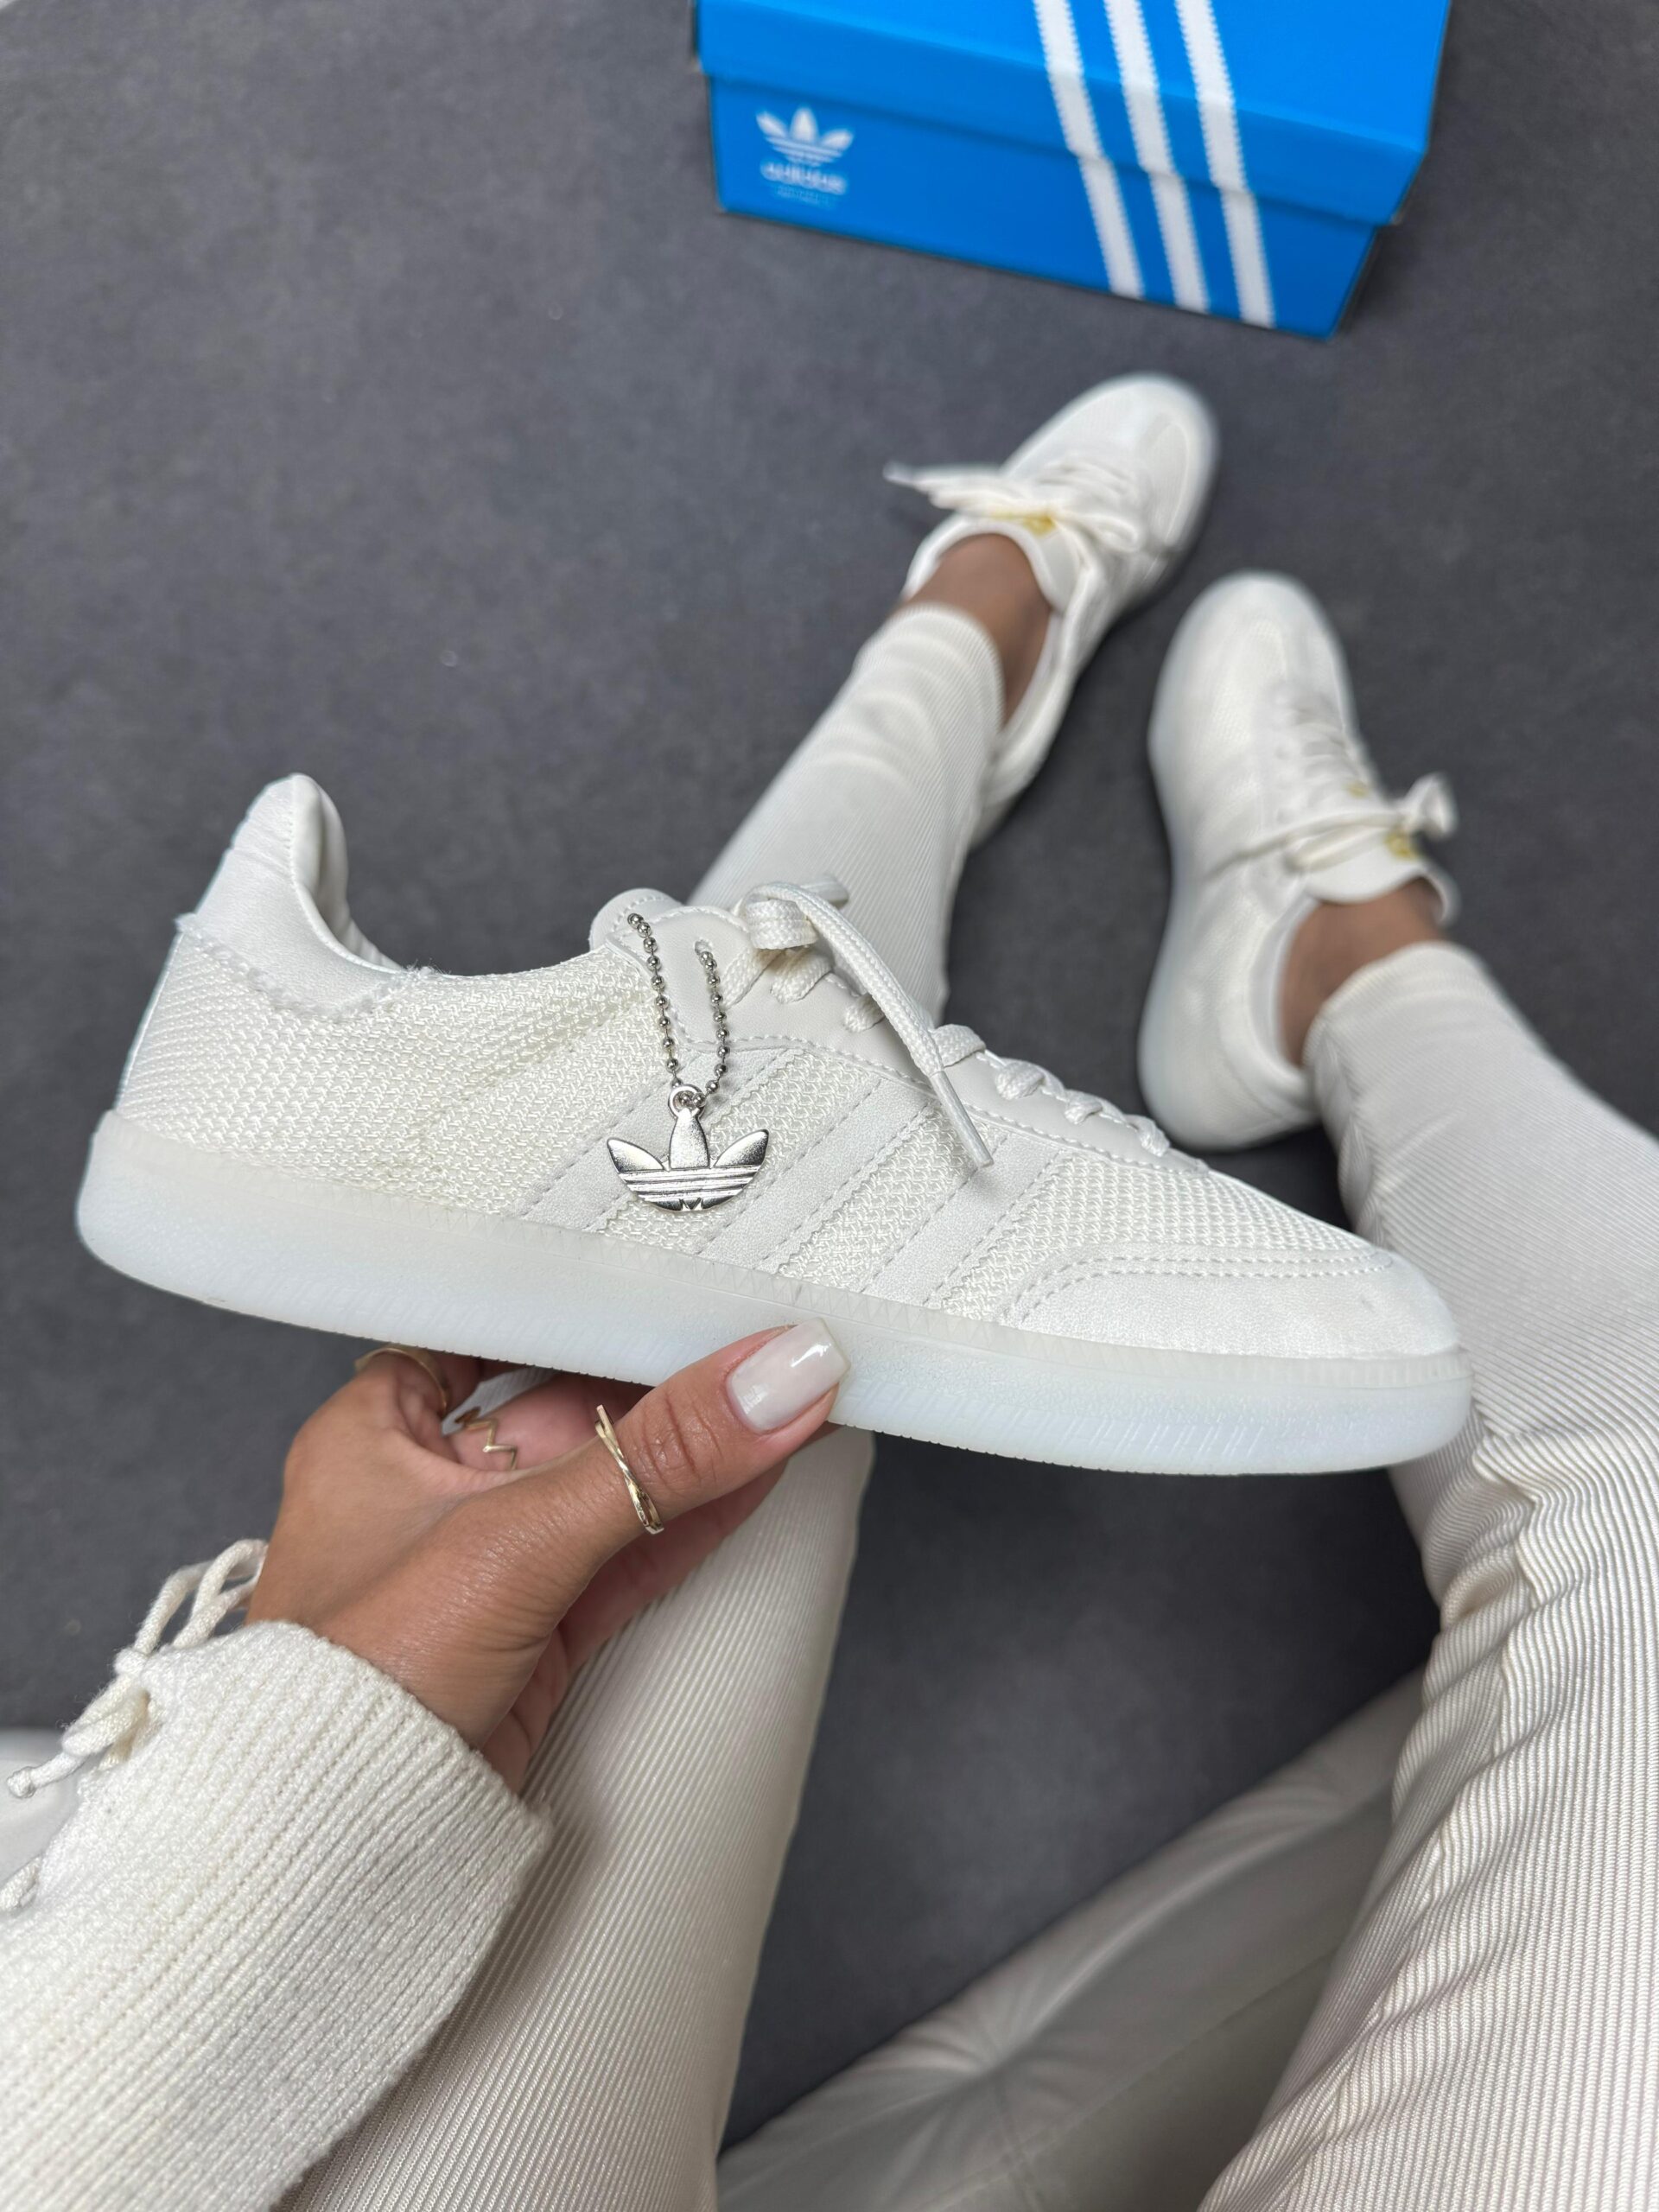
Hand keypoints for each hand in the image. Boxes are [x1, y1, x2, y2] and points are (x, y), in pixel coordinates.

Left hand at [247, 1321, 845, 1788]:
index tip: (656, 1270)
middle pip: (564, 1406)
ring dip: (692, 1448)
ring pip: (609, 1483)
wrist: (335, 1843)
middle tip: (748, 1327)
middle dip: (652, 1376)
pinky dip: (693, 1517)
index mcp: (375, 1434)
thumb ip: (658, 1457)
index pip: (485, 1331)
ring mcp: (486, 1564)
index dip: (570, 1299)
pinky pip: (630, 1553)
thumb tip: (770, 1381)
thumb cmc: (350, 1684)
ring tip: (783, 1392)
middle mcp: (428, 1490)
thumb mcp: (517, 1536)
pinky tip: (758, 1473)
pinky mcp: (535, 1632)